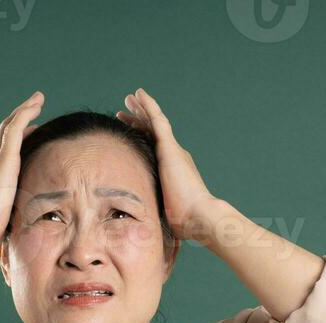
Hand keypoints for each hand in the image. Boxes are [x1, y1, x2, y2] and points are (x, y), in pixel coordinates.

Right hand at [0, 91, 42, 254]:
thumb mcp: (3, 225)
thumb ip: (11, 227)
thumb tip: (15, 252)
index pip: (6, 154)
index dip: (18, 142)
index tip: (31, 135)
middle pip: (7, 135)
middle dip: (21, 120)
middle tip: (34, 109)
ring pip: (11, 125)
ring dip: (24, 110)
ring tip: (37, 99)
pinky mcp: (4, 156)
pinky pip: (15, 126)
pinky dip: (26, 112)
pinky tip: (36, 103)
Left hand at [116, 88, 220, 242]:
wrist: (199, 217)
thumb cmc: (183, 223)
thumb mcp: (161, 212)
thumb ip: (152, 209)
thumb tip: (138, 226)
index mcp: (171, 170)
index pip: (153, 149)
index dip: (141, 139)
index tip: (128, 131)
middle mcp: (174, 156)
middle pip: (152, 133)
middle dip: (139, 120)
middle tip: (126, 109)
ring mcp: (173, 150)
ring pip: (154, 123)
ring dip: (142, 109)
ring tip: (130, 97)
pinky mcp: (170, 148)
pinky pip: (157, 120)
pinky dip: (148, 106)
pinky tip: (139, 95)